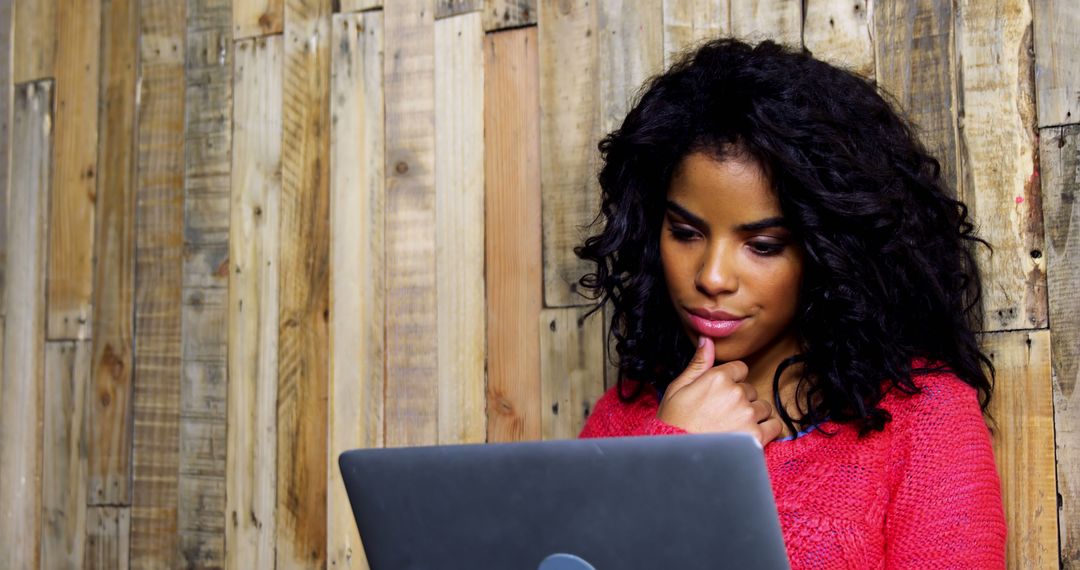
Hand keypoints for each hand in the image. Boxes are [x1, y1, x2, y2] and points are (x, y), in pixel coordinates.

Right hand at [656, 336, 783, 446]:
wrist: (676, 457)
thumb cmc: (673, 422)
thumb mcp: (678, 388)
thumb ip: (698, 363)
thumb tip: (707, 340)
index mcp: (717, 377)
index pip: (740, 369)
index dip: (731, 381)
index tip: (720, 394)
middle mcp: (736, 393)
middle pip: (751, 389)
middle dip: (741, 399)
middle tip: (722, 414)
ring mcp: (747, 415)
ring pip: (763, 407)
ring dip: (753, 415)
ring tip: (733, 427)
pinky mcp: (756, 437)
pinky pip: (774, 426)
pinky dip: (766, 430)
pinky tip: (750, 435)